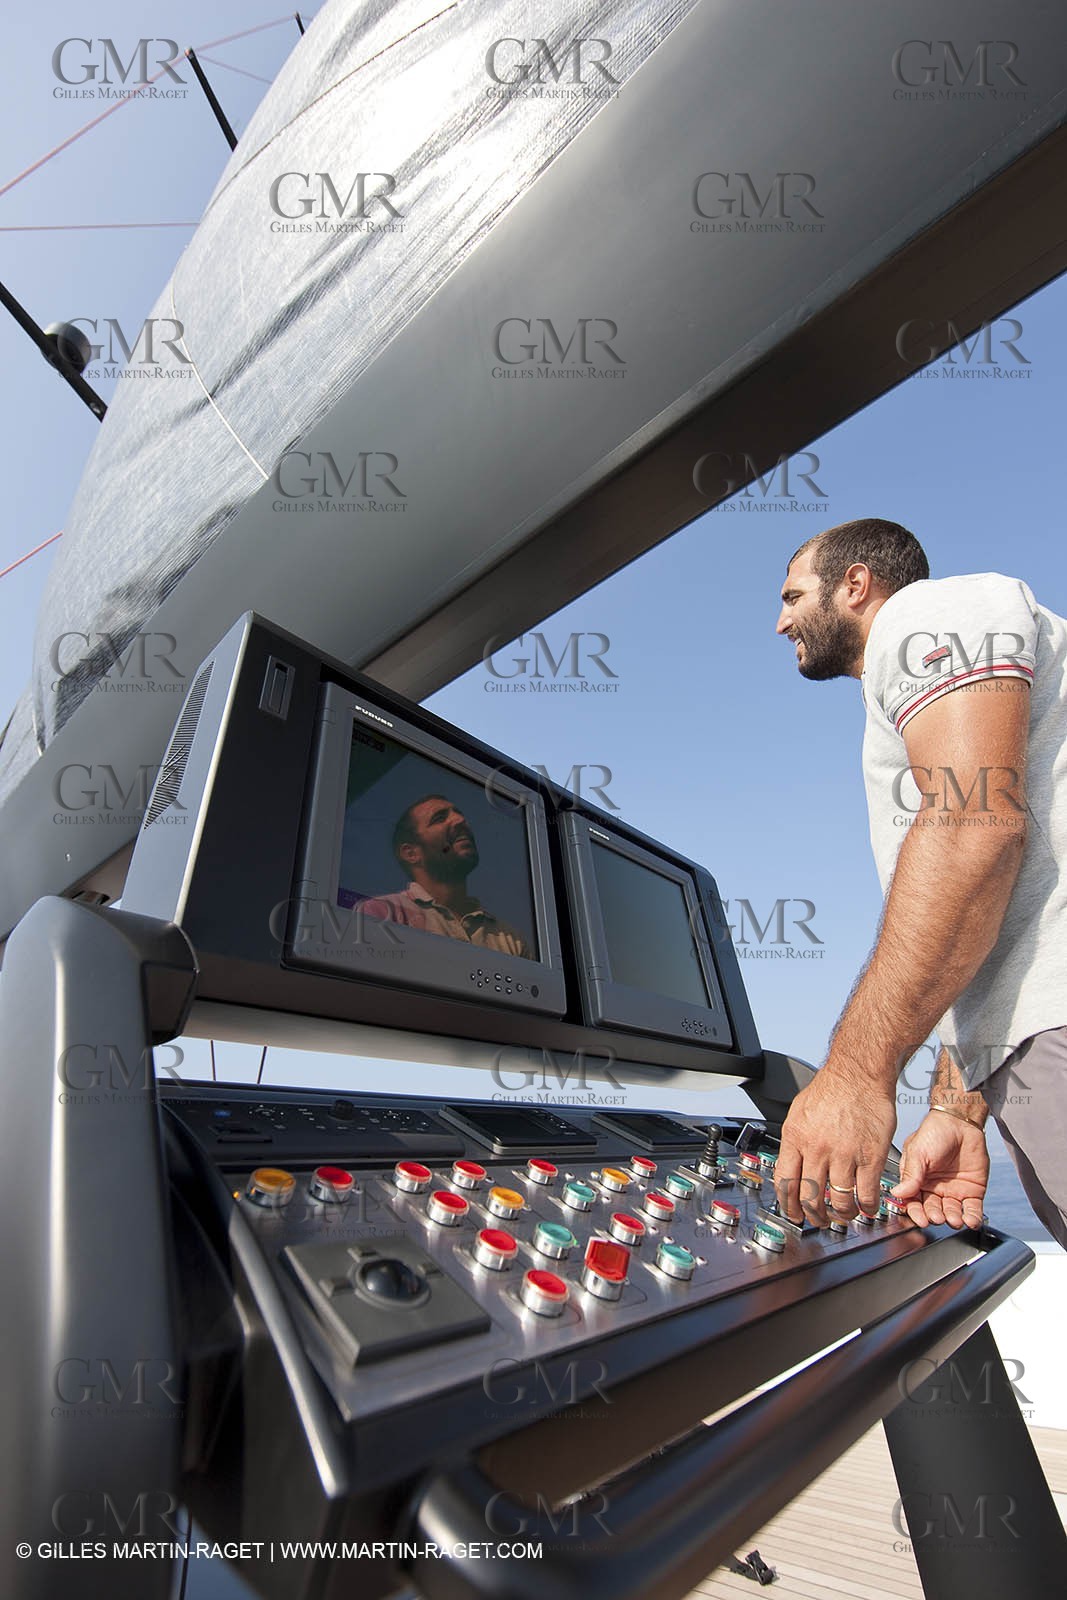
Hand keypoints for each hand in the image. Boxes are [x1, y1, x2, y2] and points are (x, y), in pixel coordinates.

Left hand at [774, 1068, 896, 1225]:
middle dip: (814, 1216)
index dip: (788, 1205)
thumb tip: (792, 1163)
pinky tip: (866, 1207)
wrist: (860, 1073)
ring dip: (841, 1214)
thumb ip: (796, 1139)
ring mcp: (844, 1154)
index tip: (793, 1214)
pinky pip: (866, 1193)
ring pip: (838, 1201)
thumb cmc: (833, 1087)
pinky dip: (866, 1207)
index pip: (784, 1182)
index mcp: (795, 1137)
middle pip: (810, 1197)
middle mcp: (817, 1148)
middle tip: (819, 1220)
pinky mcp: (870, 1157)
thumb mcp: (799, 1110)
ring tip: (844, 1214)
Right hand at [891, 1111, 987, 1228]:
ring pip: (952, 1213)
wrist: (960, 1122)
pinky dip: (972, 1218)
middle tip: (937, 1217)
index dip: (917, 1213)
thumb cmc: (935, 1132)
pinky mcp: (973, 1191)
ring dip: (952, 1220)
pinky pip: (972, 1209)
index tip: (921, 1219)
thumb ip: (910, 1175)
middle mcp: (935, 1189)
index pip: (914, 1203)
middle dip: (935, 1216)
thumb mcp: (917, 1152)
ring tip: (954, 1220)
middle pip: (933, 1211)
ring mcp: (954, 1191)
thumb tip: (898, 1193)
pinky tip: (970, 1221)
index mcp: (918, 1182)